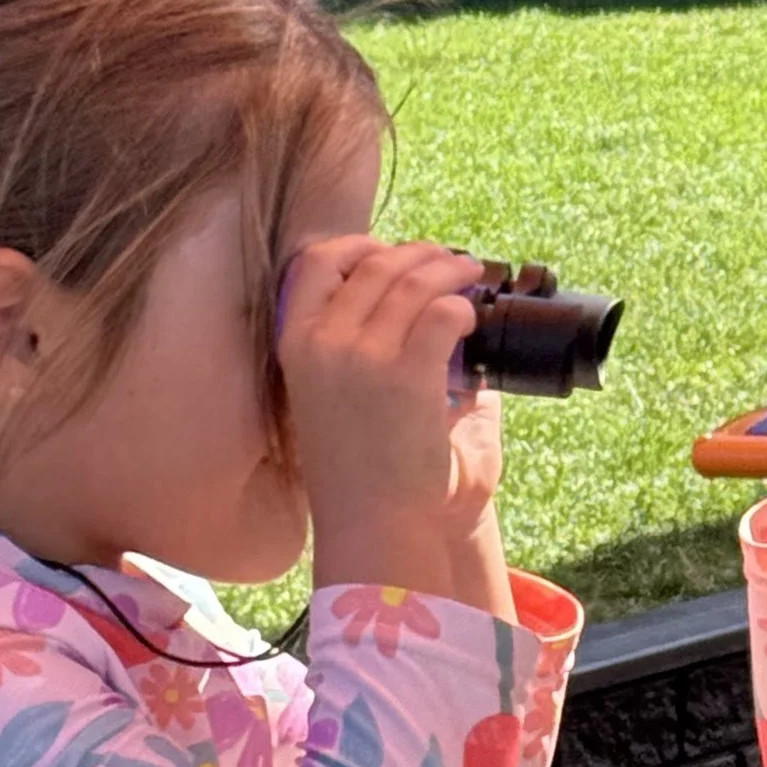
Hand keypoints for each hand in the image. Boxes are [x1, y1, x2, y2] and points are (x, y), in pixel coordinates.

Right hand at [280, 239, 507, 607]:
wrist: (372, 520)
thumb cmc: (354, 465)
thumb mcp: (322, 397)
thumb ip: (342, 348)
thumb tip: (391, 300)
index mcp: (295, 345)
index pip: (315, 263)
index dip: (356, 246)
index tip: (387, 251)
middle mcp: (324, 343)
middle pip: (375, 265)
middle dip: (418, 254)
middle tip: (449, 261)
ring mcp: (364, 357)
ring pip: (414, 282)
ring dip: (449, 270)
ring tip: (470, 275)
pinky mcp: (408, 376)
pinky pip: (443, 315)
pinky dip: (462, 307)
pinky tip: (471, 317)